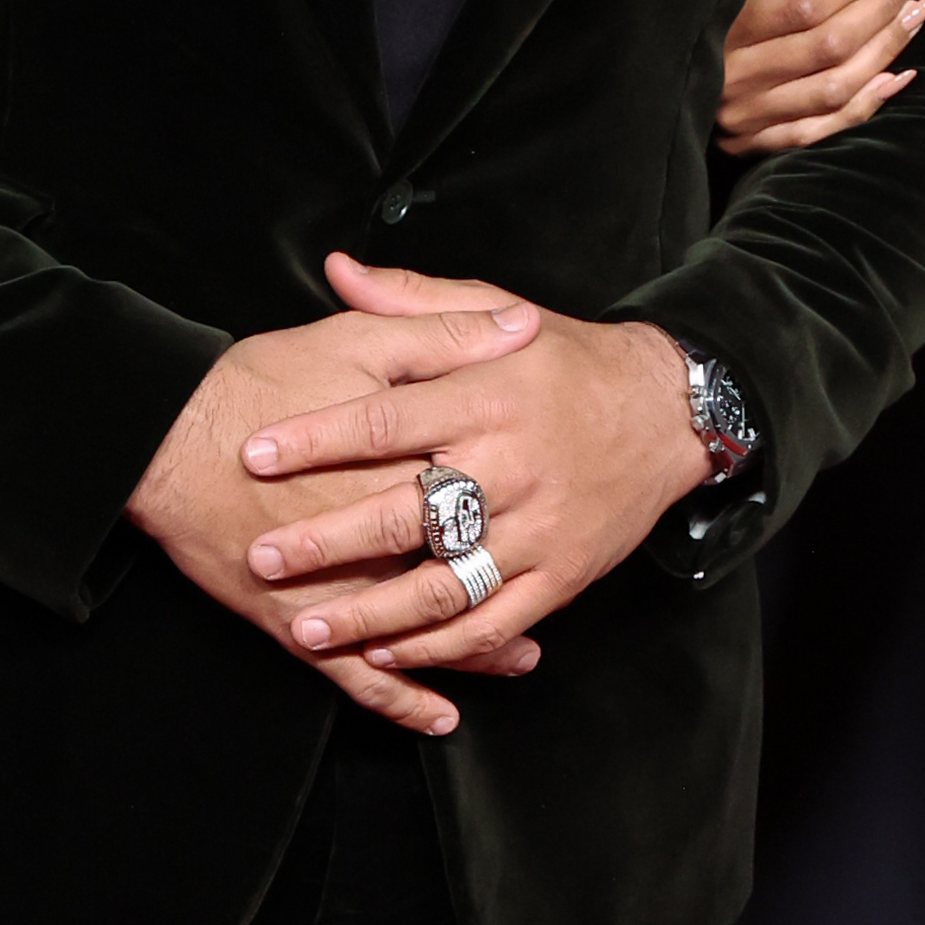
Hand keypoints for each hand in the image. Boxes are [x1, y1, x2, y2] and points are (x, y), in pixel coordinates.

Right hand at [126, 298, 544, 734]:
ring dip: (477, 650)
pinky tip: (438, 716)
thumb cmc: (256, 382)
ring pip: (425, 631)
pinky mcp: (295, 623)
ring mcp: (339, 588)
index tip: (577, 487)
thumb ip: (443, 331)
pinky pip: (360, 679)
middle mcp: (380, 534)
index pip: (485, 481)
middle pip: (466, 564)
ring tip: (522, 657)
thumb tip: (521, 326)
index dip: (532, 483)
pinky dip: (402, 701)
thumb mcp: (358, 339)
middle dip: (518, 578)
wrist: (161, 438)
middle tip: (562, 585)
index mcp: (408, 461)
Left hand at [238, 252, 710, 671]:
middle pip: (406, 510)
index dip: (316, 438)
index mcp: (489, 395)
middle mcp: (513, 463)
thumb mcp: (500, 311)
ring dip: (372, 615)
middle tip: (262, 557)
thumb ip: (414, 302)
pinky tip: (387, 653)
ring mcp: (540, 526)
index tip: (254, 454)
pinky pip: (494, 621)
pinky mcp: (563, 574)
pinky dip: (439, 644)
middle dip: (327, 541)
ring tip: (309, 629)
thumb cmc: (571, 361)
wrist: (670, 412)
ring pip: (445, 583)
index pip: (386, 418)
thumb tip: (337, 270)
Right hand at [716, 0, 924, 155]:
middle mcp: (736, 79)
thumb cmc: (702, 19)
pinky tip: (902, 73)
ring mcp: (749, 118)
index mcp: (723, 31)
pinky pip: (825, 130)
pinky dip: (869, 103)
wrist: (653, 90)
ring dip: (887, 46)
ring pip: (836, 86)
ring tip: (920, 10)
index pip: (806, 4)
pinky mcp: (758, 144)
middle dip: (885, 3)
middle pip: (829, 43)